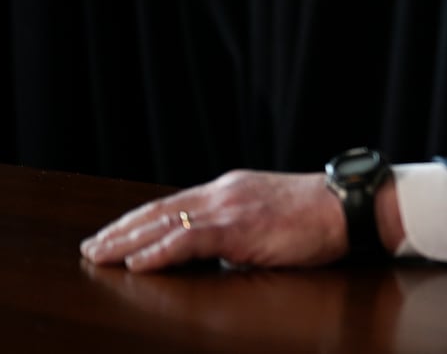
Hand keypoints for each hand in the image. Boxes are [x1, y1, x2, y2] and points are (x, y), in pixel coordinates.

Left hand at [79, 170, 347, 271]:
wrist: (350, 204)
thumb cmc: (321, 215)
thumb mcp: (272, 216)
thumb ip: (242, 230)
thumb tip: (222, 253)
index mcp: (232, 189)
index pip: (174, 204)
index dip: (140, 220)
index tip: (115, 233)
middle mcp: (224, 193)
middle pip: (160, 211)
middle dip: (122, 230)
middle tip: (91, 247)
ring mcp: (230, 207)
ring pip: (164, 223)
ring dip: (126, 242)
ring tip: (99, 256)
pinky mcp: (239, 227)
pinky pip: (187, 240)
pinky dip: (157, 252)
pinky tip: (136, 263)